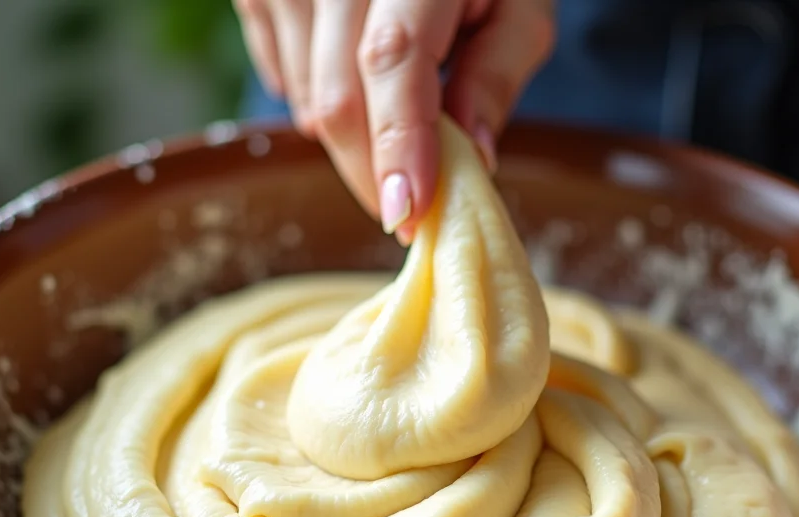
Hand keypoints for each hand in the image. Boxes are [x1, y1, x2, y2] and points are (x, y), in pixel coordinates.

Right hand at [234, 0, 554, 241]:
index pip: (392, 58)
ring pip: (307, 101)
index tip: (409, 213)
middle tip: (410, 211)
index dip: (398, 143)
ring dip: (353, 142)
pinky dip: (319, 107)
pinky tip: (357, 85)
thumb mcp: (519, 9)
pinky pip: (280, 80)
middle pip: (339, 98)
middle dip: (373, 173)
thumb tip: (471, 161)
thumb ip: (497, 78)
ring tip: (396, 124)